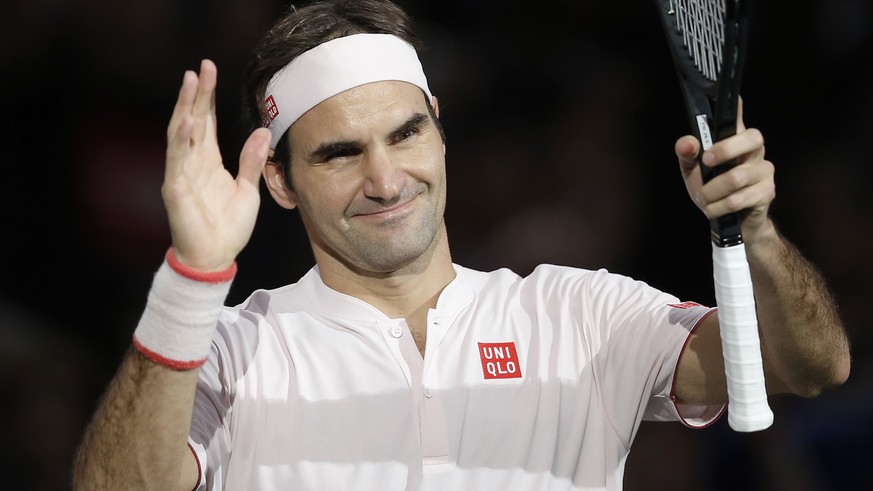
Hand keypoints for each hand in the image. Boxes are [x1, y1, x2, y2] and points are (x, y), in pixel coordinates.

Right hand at [163, 59, 270, 270]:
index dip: (207, 96)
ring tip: (190, 82)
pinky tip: (188, 120)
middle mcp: (192, 162)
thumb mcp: (248, 190)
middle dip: (196, 93)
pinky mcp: (175, 189)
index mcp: (208, 161)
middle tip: (202, 66)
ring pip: (180, 133)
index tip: (210, 70)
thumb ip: (251, 161)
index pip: (206, 121)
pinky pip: (178, 160)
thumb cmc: (229, 227)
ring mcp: (181, 174)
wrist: (216, 258)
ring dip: (185, 107)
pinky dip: (182, 139)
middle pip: (192, 120)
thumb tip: (262, 131)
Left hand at [675, 98, 775, 242]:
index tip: (734, 94)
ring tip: (704, 199)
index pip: (737, 117)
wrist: (731, 223)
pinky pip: (739, 199)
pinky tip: (714, 209)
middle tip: (706, 162)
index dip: (736, 105)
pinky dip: (719, 207)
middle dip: (724, 150)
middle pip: (751, 138)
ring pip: (736, 177)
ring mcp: (764, 170)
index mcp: (735, 140)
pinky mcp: (767, 191)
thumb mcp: (692, 173)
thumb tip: (686, 143)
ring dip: (712, 192)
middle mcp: (754, 150)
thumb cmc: (712, 191)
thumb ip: (687, 156)